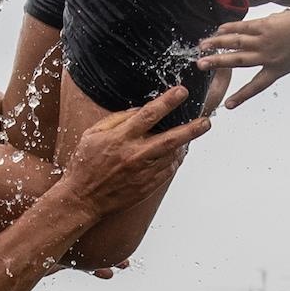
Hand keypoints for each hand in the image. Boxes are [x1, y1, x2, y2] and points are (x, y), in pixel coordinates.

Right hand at [60, 87, 209, 215]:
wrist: (83, 198)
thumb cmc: (85, 164)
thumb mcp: (92, 134)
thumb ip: (117, 119)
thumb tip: (140, 110)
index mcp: (121, 138)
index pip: (149, 114)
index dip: (168, 101)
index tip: (181, 92)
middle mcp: (135, 154)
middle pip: (171, 138)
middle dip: (192, 128)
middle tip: (206, 121)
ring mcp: (143, 172)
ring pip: (173, 155)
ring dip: (185, 144)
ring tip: (193, 134)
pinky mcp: (147, 186)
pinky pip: (168, 170)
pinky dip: (174, 160)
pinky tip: (175, 153)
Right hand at [195, 7, 289, 107]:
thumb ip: (278, 59)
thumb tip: (261, 53)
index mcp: (277, 69)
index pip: (256, 86)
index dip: (242, 96)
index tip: (228, 105)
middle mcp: (268, 57)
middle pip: (238, 61)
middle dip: (218, 63)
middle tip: (201, 65)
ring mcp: (265, 41)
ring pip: (236, 43)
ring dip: (217, 44)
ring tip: (203, 46)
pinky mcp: (264, 26)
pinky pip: (243, 27)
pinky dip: (230, 28)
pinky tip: (219, 29)